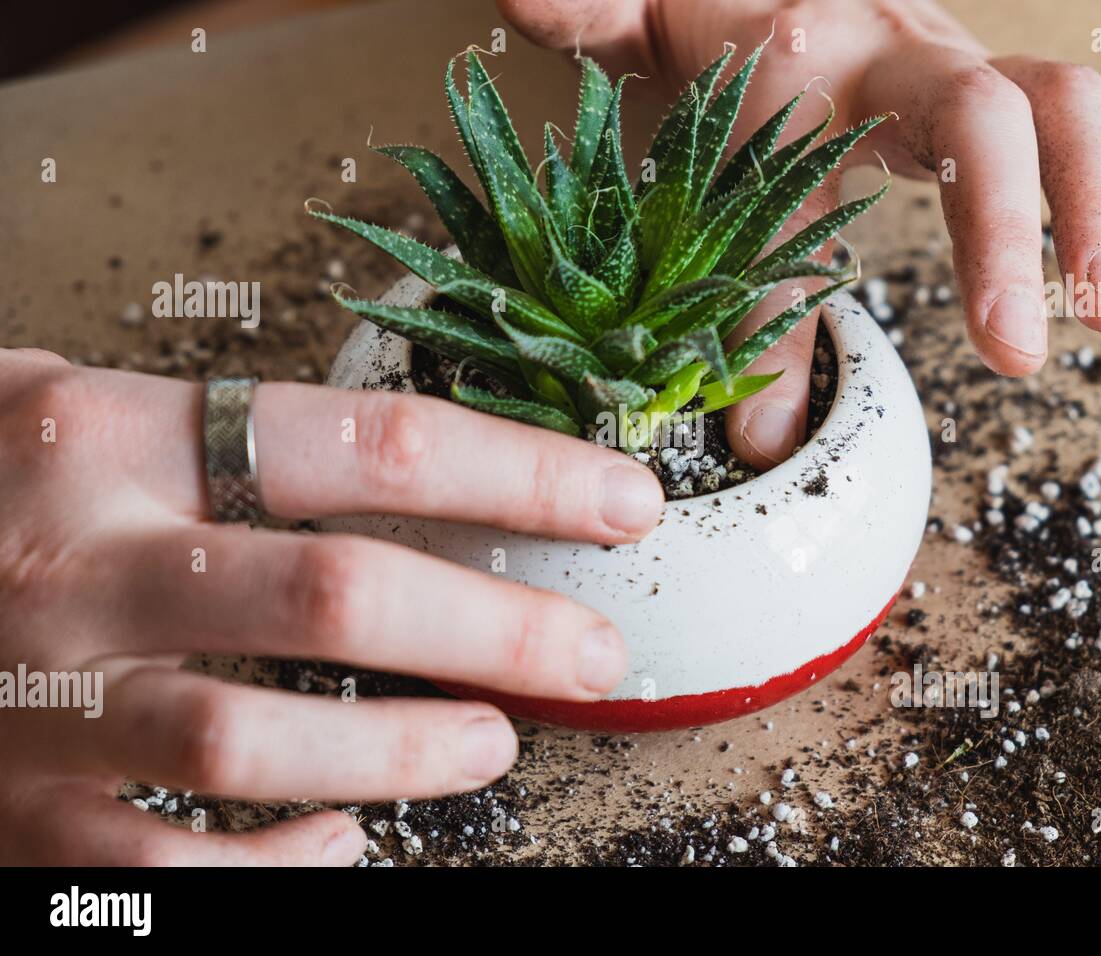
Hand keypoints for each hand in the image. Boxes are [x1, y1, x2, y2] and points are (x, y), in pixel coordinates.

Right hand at [0, 348, 661, 864]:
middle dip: (497, 627)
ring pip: (253, 744)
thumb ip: (220, 438)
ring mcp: (35, 703)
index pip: (367, 444)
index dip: (518, 475)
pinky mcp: (14, 819)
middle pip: (338, 597)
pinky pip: (170, 864)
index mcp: (109, 438)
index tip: (621, 503)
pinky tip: (342, 838)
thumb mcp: (72, 414)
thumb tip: (423, 467)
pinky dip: (282, 861)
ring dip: (402, 752)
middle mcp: (77, 567)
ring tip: (491, 743)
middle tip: (592, 652)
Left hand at [499, 0, 1100, 464]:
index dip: (938, 238)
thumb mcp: (650, 33)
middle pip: (1002, 117)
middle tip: (1032, 349)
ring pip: (1072, 114)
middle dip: (1027, 233)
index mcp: (822, 45)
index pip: (876, 137)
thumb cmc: (711, 20)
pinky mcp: (1009, 94)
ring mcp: (973, 67)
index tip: (976, 345)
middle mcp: (914, 46)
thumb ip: (597, 15)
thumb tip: (520, 1)